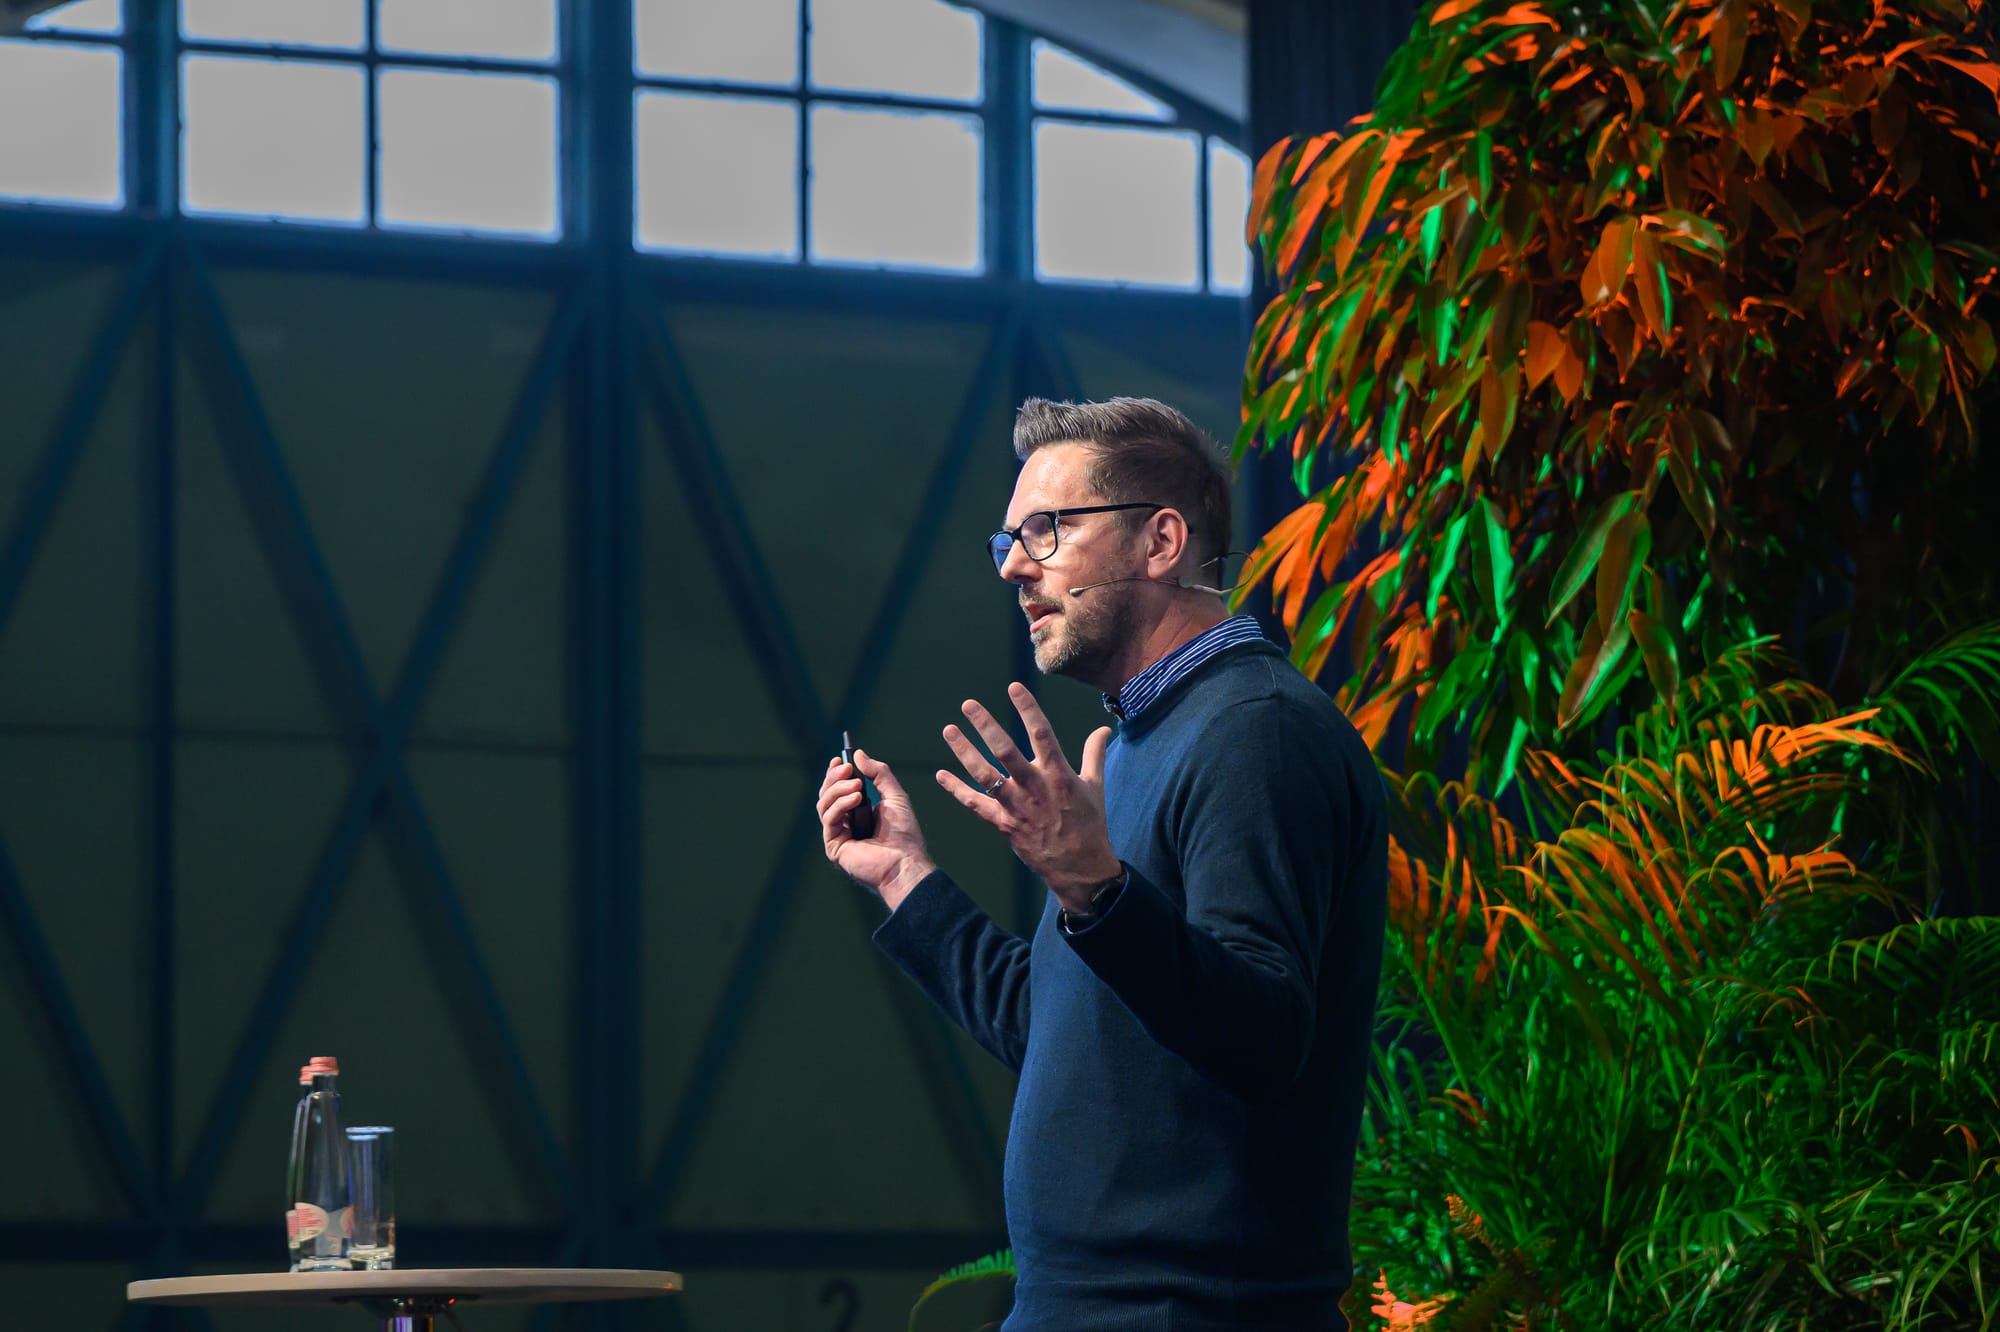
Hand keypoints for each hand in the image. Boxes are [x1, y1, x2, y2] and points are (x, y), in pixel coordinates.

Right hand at [817, 749, 936, 910]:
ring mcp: (838, 835)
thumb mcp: (894, 796)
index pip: (838, 789)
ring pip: (824, 804)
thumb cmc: (904, 834)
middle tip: (848, 768)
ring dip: (838, 789)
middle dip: (835, 778)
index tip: (841, 759)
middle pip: (826, 794)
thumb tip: (858, 754)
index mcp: (857, 813)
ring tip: (859, 786)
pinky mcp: (834, 846)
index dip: (836, 773)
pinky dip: (840, 804)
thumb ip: (879, 774)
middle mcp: (844, 823)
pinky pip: (829, 818)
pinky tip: (857, 799)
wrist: (906, 861)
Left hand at [938, 682, 1121, 912]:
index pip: (1042, 734)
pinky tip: (941, 775)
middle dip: (986, 726)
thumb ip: (1094, 754)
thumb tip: (1104, 729)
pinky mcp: (1004, 825)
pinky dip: (957, 791)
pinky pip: (975, 805)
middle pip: (1006, 752)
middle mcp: (1035, 788)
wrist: (1078, 867)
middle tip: (968, 705)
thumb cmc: (1089, 824)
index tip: (1014, 686)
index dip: (1028, 709)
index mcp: (1059, 775)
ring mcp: (1016, 807)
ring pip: (985, 776)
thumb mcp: (1095, 786)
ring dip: (964, 752)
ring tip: (948, 730)